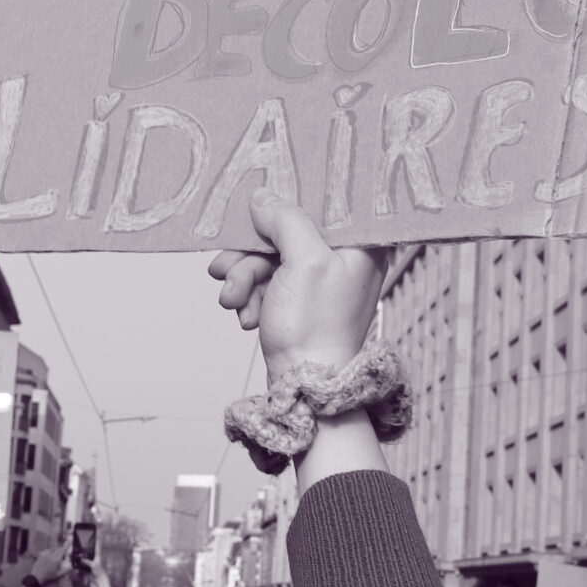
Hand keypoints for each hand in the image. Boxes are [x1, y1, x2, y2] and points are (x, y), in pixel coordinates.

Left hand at [30, 541, 70, 585]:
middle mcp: (51, 555)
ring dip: (56, 552)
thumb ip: (66, 570)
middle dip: (62, 551)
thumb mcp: (58, 574)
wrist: (37, 576)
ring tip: (54, 559)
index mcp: (56, 559)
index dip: (67, 545)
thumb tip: (73, 567)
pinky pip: (47, 551)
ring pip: (53, 550)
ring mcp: (45, 554)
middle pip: (59, 549)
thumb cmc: (48, 576)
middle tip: (62, 557)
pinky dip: (50, 553)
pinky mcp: (41, 554)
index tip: (70, 540)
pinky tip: (48, 558)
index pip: (63, 550)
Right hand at [207, 191, 387, 378]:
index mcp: (361, 244)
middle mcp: (345, 259)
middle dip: (251, 255)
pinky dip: (252, 297)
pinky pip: (268, 284)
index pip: (322, 202)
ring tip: (234, 302)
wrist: (305, 388)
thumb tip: (264, 198)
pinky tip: (248, 317)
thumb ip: (286, 220)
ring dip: (245, 280)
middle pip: (286, 234)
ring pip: (270, 260)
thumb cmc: (317, 329)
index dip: (286, 202)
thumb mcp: (304, 262)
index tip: (257, 205)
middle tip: (225, 269)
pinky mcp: (302, 303)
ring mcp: (321, 283)